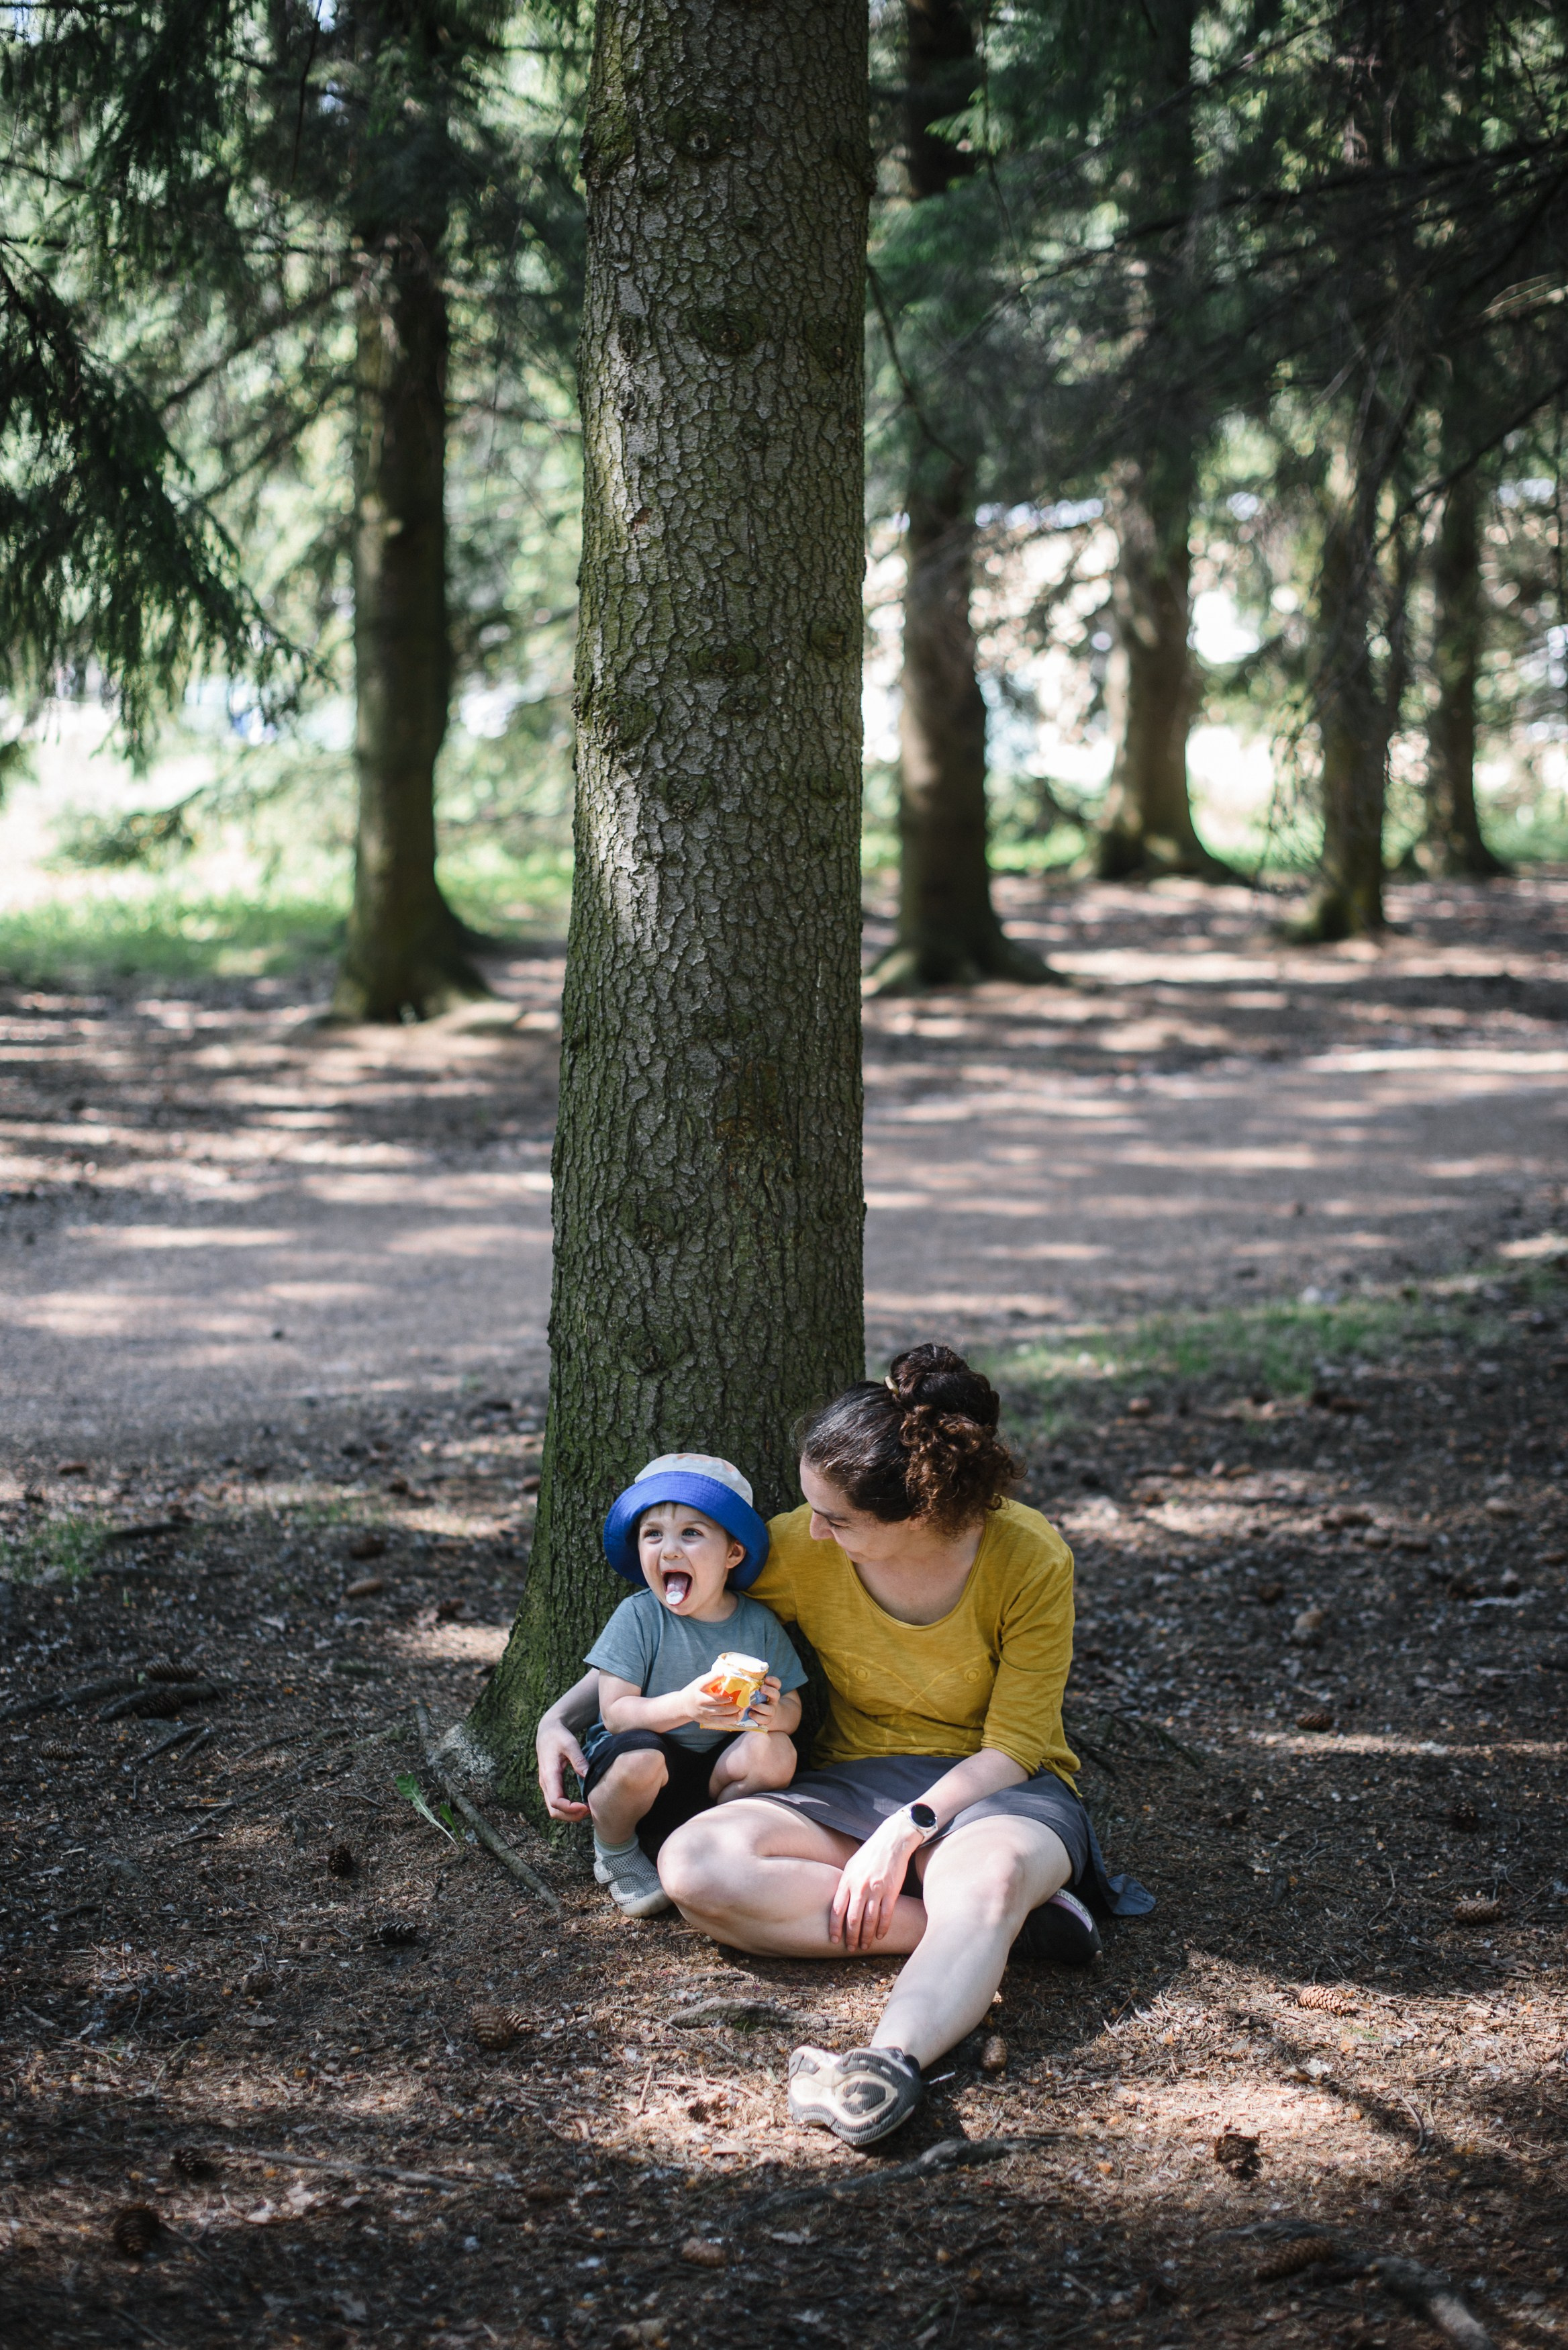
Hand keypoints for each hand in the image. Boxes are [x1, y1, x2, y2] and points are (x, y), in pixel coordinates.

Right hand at [535, 1716, 589, 1821]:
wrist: (547, 1732)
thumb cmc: (559, 1736)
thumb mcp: (570, 1744)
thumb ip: (579, 1760)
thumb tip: (588, 1776)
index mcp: (549, 1774)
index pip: (556, 1800)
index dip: (571, 1808)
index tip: (587, 1807)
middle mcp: (545, 1783)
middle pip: (554, 1811)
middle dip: (571, 1816)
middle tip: (590, 1811)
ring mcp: (546, 1786)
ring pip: (554, 1810)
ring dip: (570, 1815)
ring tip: (588, 1809)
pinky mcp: (550, 1786)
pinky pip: (556, 1803)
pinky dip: (568, 1809)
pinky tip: (581, 1805)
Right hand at [681, 1670, 750, 1734]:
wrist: (682, 1706)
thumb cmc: (693, 1691)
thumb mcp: (698, 1682)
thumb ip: (710, 1678)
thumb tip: (724, 1672)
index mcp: (698, 1689)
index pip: (706, 1682)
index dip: (714, 1677)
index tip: (722, 1673)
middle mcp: (700, 1701)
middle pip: (717, 1701)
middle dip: (730, 1701)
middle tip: (741, 1699)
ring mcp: (703, 1712)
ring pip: (720, 1714)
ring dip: (733, 1712)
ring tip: (741, 1709)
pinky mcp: (706, 1720)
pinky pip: (720, 1721)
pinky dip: (729, 1720)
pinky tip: (737, 1716)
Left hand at [738, 1673, 784, 1729]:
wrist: (767, 1715)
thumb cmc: (758, 1699)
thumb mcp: (757, 1691)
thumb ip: (751, 1685)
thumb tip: (734, 1676)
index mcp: (772, 1691)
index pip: (777, 1684)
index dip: (773, 1681)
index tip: (766, 1679)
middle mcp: (773, 1700)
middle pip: (776, 1694)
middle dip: (769, 1691)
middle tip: (761, 1688)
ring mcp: (771, 1711)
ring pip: (770, 1709)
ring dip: (760, 1707)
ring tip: (751, 1705)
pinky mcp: (767, 1720)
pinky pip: (764, 1720)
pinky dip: (757, 1717)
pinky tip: (750, 1714)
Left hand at [829, 1811, 923, 1950]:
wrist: (891, 1842)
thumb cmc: (869, 1854)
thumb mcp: (851, 1866)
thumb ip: (844, 1884)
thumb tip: (838, 1903)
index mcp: (847, 1881)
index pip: (837, 1910)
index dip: (835, 1928)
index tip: (834, 1940)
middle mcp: (860, 1887)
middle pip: (852, 1919)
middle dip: (851, 1937)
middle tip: (850, 1948)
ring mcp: (876, 1890)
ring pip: (869, 1920)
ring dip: (866, 1936)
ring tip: (864, 1946)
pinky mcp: (891, 1891)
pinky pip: (886, 1915)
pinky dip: (882, 1928)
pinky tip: (879, 1935)